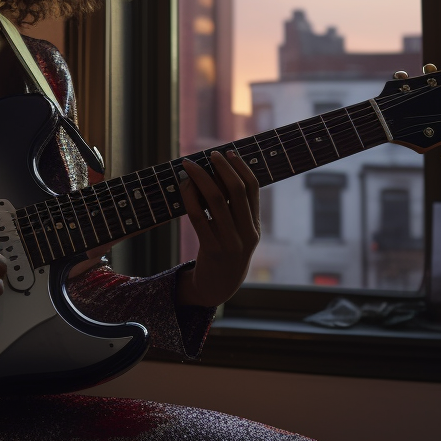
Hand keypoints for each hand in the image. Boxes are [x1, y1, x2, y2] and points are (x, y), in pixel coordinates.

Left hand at [177, 150, 260, 307]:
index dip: (241, 167)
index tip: (229, 152)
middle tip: (210, 154)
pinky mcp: (211, 250)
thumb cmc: (226, 252)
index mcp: (255, 227)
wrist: (218, 287)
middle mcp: (247, 234)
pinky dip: (190, 197)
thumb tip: (220, 173)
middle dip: (222, 168)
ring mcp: (230, 243)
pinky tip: (184, 187)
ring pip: (216, 201)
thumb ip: (235, 210)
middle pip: (237, 191)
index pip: (253, 189)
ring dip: (202, 178)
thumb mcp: (238, 233)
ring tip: (191, 166)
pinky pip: (198, 217)